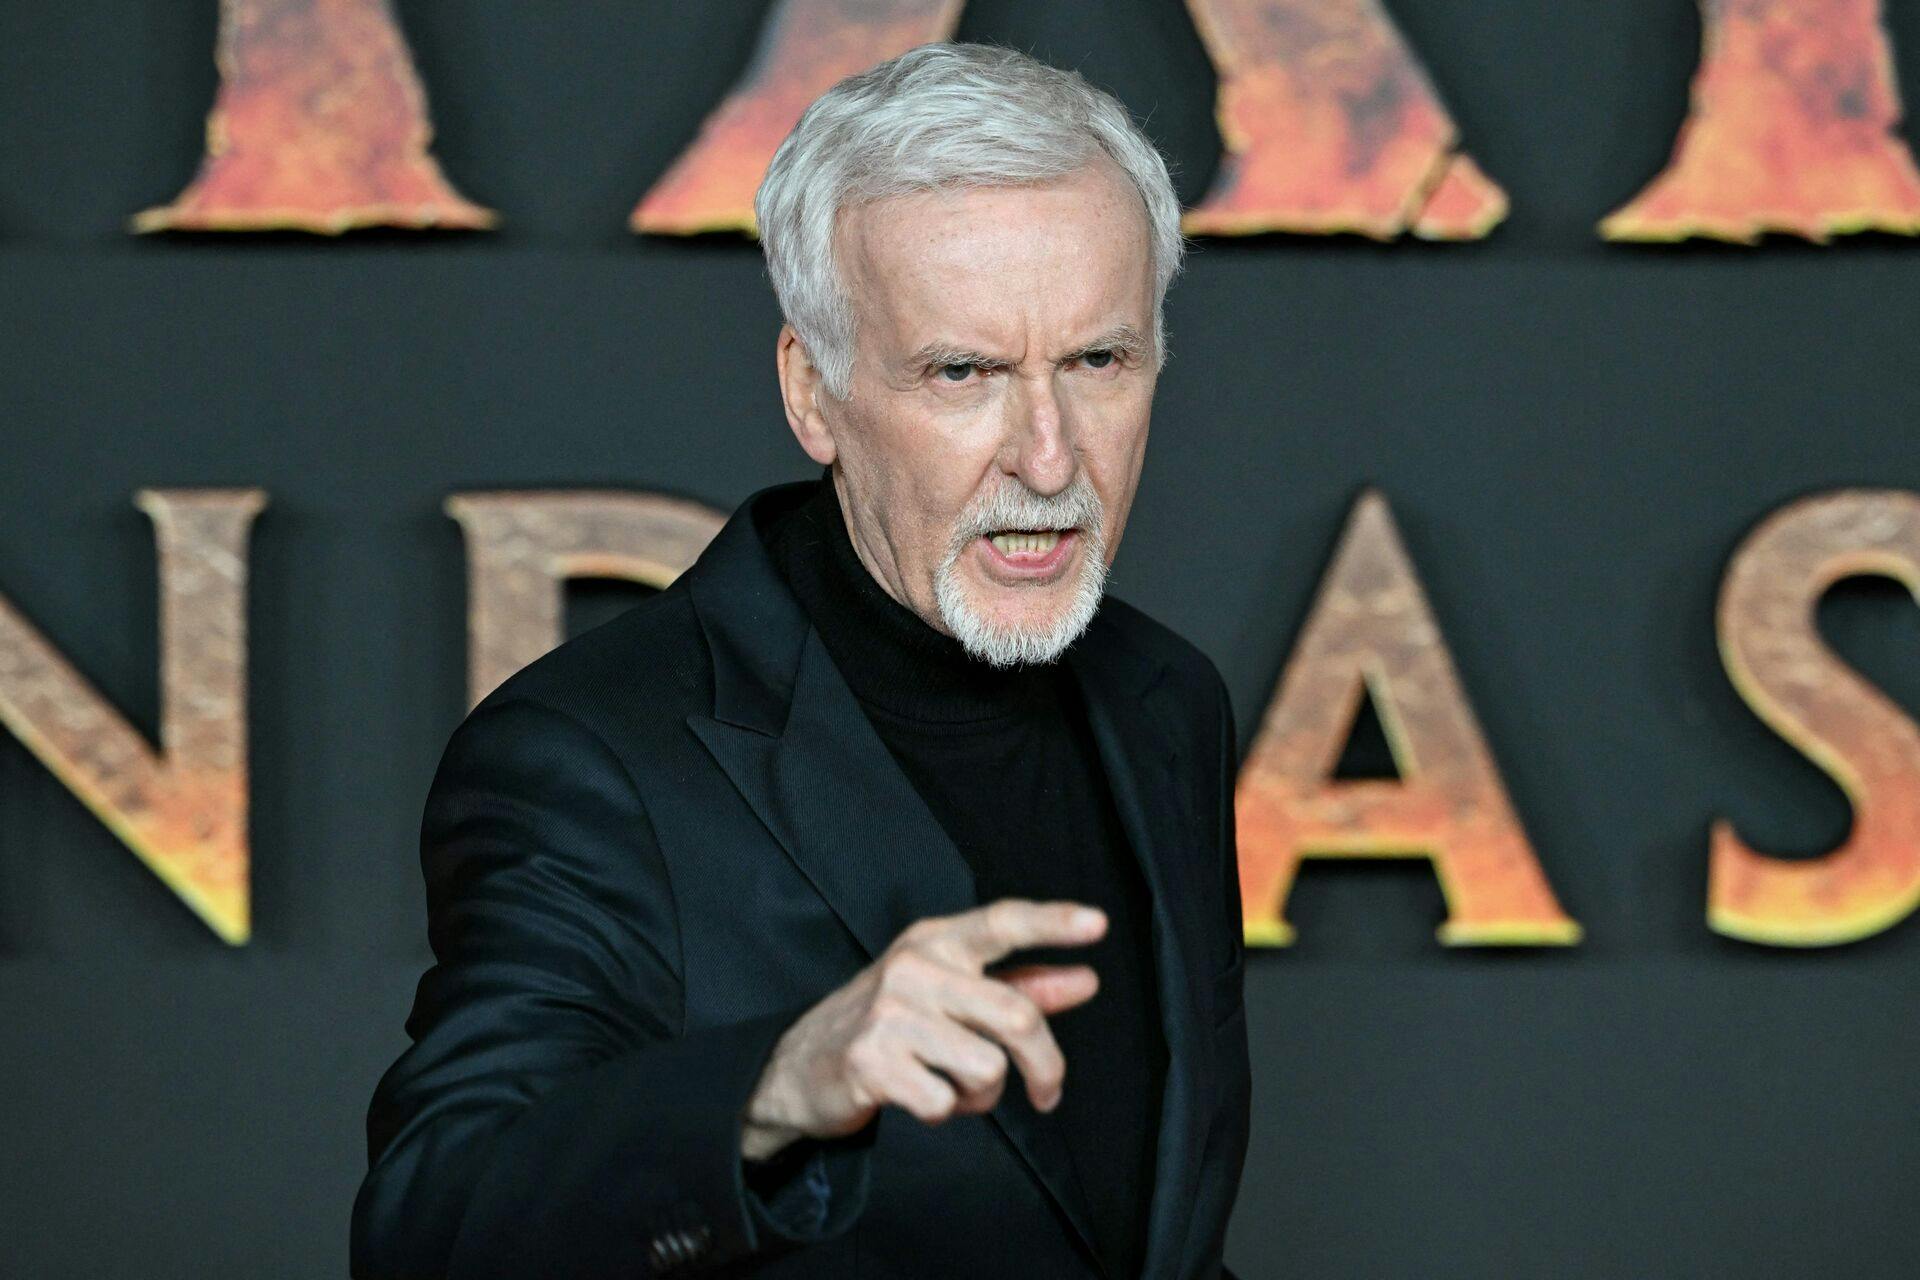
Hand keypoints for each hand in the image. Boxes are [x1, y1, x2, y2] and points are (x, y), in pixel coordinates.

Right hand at [739, 898, 1106, 1161]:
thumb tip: (1086, 980)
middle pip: (1016, 1017)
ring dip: (983, 1094)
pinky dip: (945, 1112)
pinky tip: (920, 1096)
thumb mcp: (950, 992)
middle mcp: (914, 967)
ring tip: (954, 1085)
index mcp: (936, 940)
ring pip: (986, 1068)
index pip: (1002, 922)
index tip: (1098, 924)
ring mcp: (889, 1013)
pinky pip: (946, 1102)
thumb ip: (1020, 986)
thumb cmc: (891, 1022)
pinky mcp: (871, 1061)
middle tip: (1047, 1093)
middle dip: (1046, 1067)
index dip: (1052, 923)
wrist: (800, 1065)